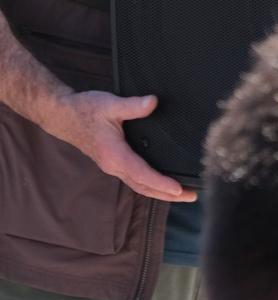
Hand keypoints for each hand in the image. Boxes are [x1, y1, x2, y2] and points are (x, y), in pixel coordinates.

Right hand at [43, 91, 197, 203]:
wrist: (62, 115)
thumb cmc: (85, 110)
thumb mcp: (110, 104)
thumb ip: (133, 105)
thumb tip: (153, 102)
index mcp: (114, 155)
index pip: (142, 174)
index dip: (161, 183)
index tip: (179, 189)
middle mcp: (114, 165)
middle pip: (144, 187)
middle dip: (168, 194)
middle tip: (192, 197)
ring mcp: (113, 166)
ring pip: (140, 185)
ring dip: (161, 192)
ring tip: (183, 194)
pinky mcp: (114, 163)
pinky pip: (135, 179)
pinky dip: (151, 185)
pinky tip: (163, 184)